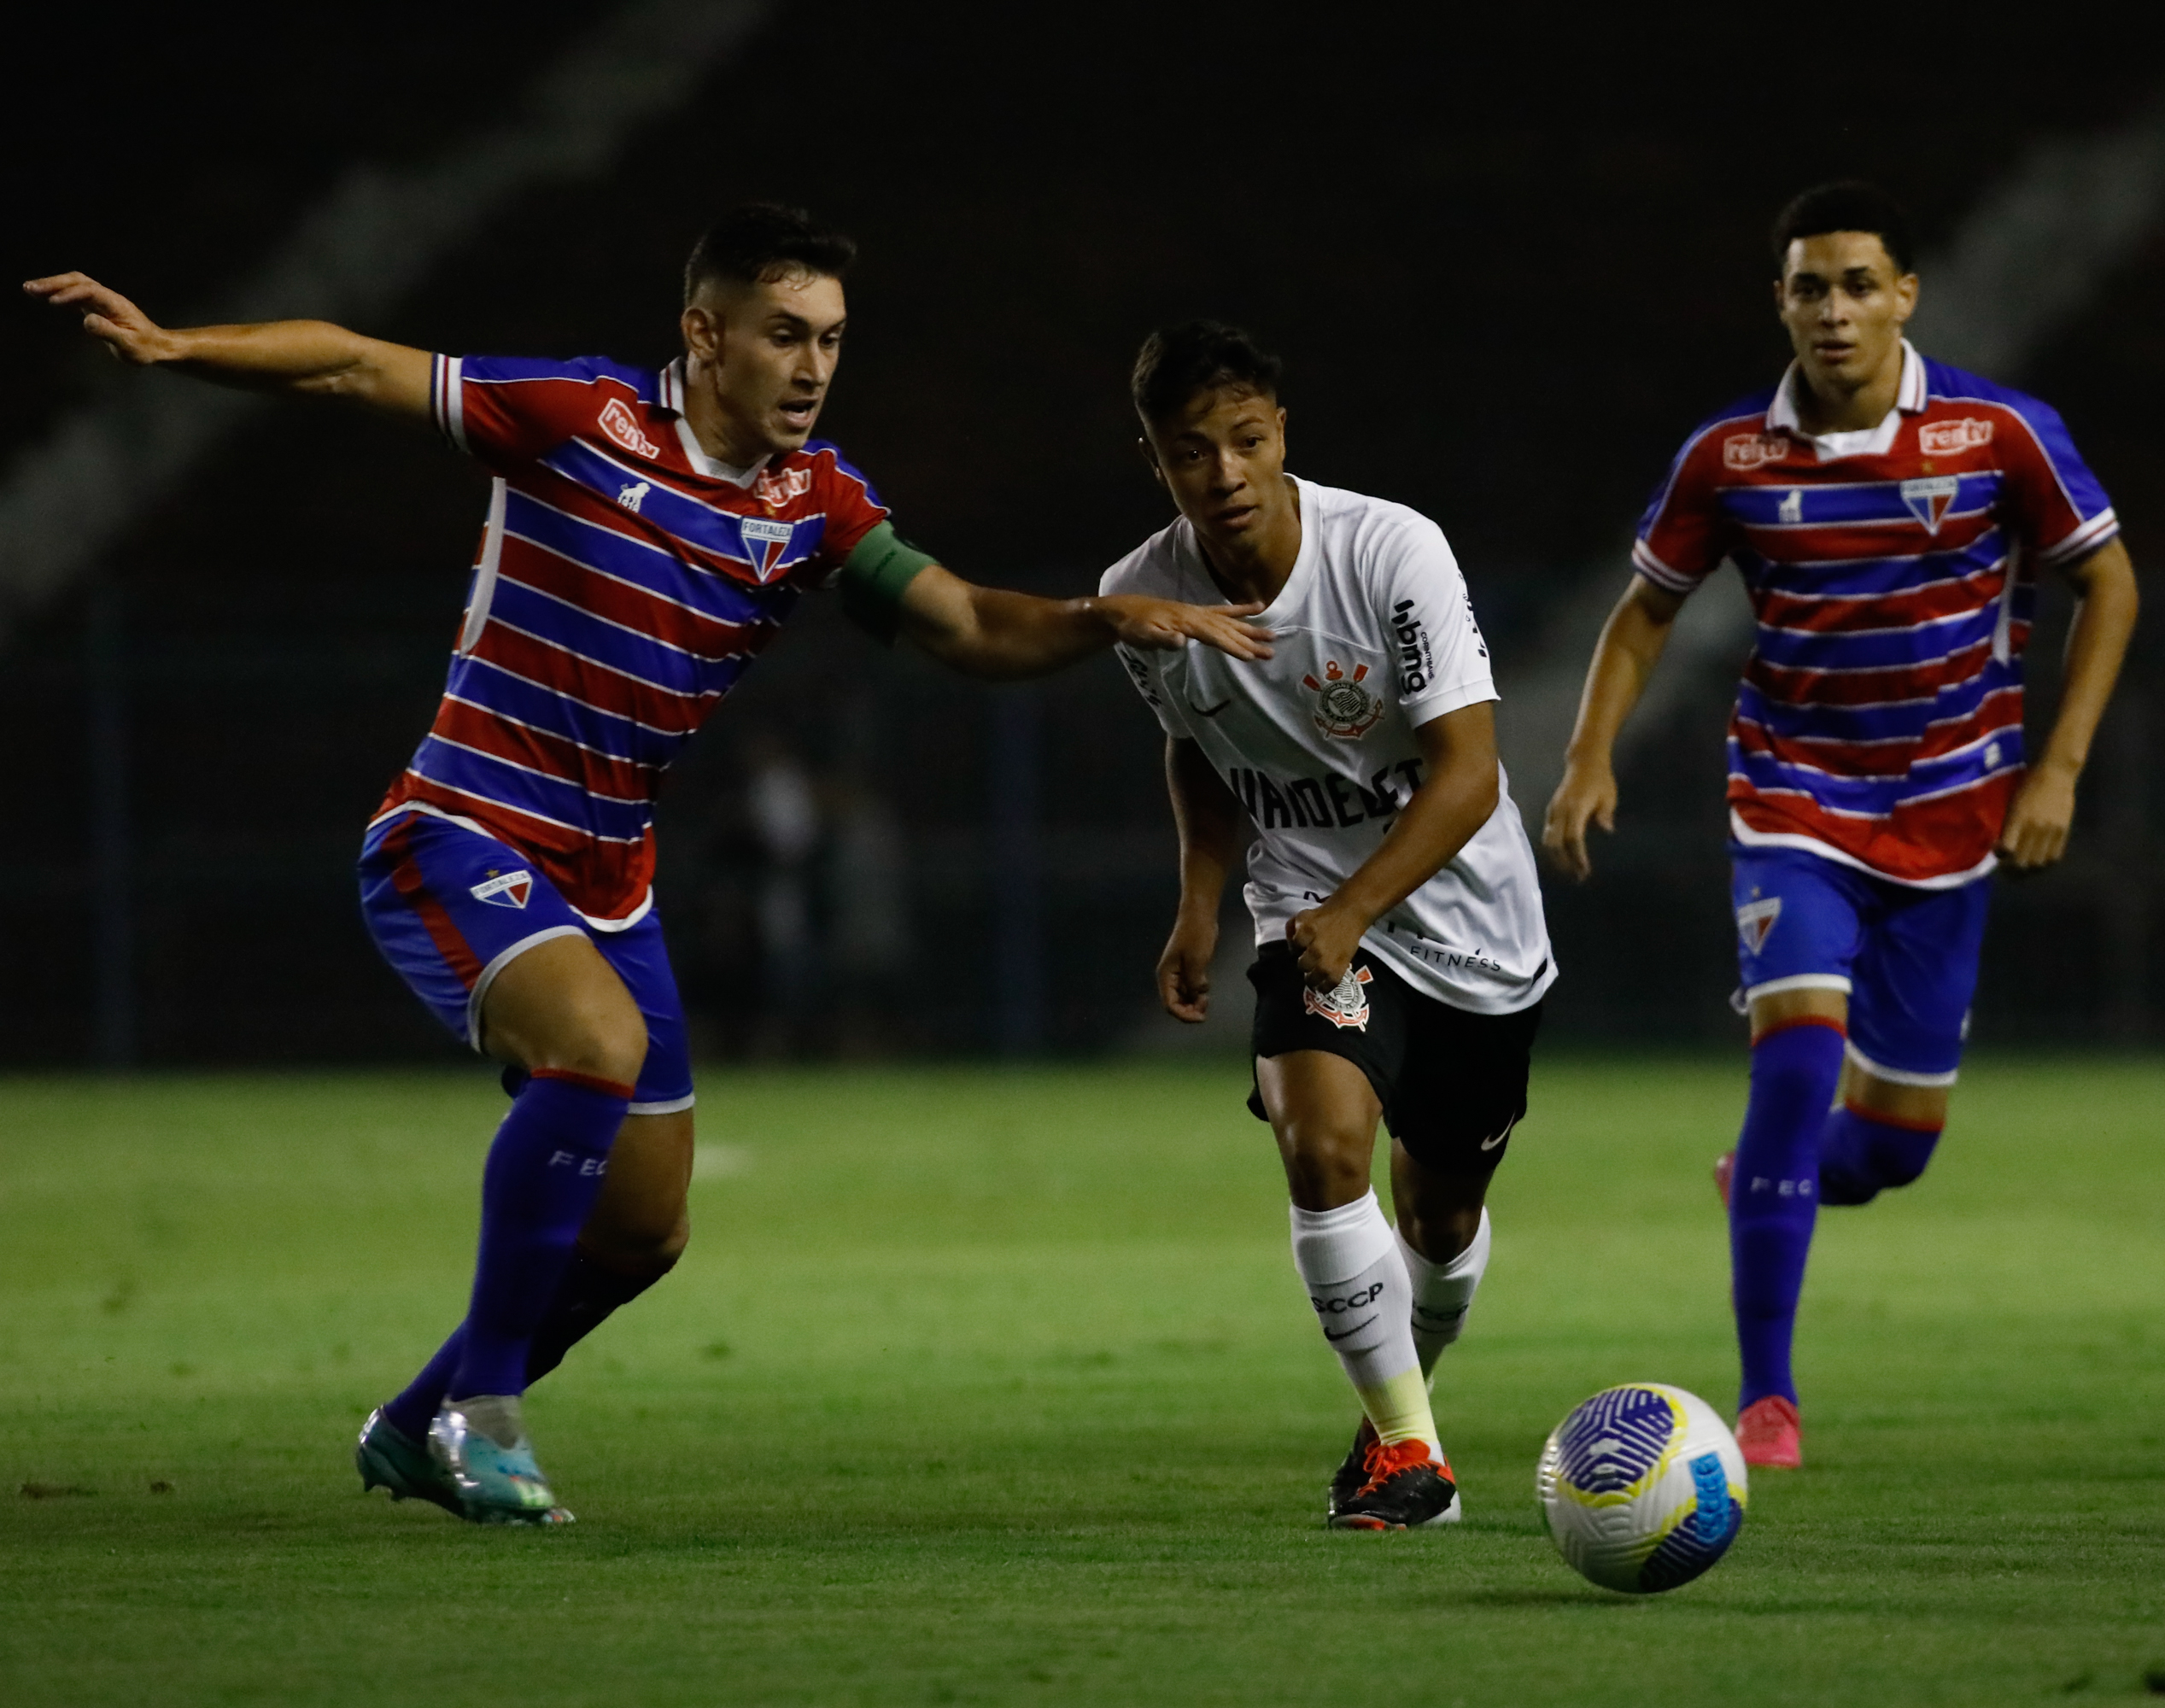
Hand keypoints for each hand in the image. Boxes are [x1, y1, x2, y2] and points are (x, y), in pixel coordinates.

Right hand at [23, 273, 178, 365]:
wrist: (156, 346)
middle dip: (54, 283)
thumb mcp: (129, 345)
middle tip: (31, 288)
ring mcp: (102, 300)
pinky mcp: (97, 306)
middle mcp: (108, 298)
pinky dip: (58, 292)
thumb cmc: (145, 348)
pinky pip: (75, 294)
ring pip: (75, 284)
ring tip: (30, 289)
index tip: (53, 302)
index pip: (90, 291)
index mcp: (116, 304)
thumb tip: (87, 320)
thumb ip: (109, 333)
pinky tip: (43, 296)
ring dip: (53, 284)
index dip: (71, 294)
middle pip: (79, 281)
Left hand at [1099, 595, 1272, 660]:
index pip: (1215, 637)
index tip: (1251, 657)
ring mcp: (1199, 612)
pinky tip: (1255, 607)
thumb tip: (1181, 642)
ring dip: (1251, 628)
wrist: (1124, 611)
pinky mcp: (1197, 612)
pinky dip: (1239, 610)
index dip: (1233, 647)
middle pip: (1228, 630)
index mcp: (1187, 623)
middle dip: (1250, 641)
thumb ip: (1163, 639)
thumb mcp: (1144, 636)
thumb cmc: (1134, 627)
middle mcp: (1197, 615)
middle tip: (1271, 651)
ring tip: (1273, 634)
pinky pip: (1223, 611)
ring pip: (1230, 621)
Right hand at [1156, 913, 1218, 1022]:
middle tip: (1205, 1009)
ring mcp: (1179, 973)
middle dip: (1190, 1010)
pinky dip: (1198, 993)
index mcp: (1166, 975)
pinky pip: (1191, 988)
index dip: (1184, 1015)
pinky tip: (1206, 989)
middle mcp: (1169, 977)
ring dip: (1194, 1002)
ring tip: (1207, 999)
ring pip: (1184, 997)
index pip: (1170, 1004)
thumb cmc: (1196, 936)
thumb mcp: (1196, 961)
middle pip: (1176, 1003)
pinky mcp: (1188, 969)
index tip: (1200, 1017)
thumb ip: (1194, 982)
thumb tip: (1195, 997)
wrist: (1200, 916)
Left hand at [1287, 901, 1365, 990]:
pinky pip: (1331, 983)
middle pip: (1302, 965)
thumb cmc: (1323, 916)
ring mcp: (1330, 959)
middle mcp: (1317, 947)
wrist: (1349, 914)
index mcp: (1307, 932)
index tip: (1300, 949)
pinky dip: (1325, 988)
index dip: (1295, 949)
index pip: (1294, 947)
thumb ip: (1291, 929)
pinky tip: (1322, 987)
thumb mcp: (1302, 916)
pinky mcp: (1342, 966)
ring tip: (1312, 978)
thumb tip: (1291, 946)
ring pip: (1314, 978)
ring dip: (1311, 980)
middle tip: (1308, 963)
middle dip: (1304, 965)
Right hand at [1541, 757, 1616, 881]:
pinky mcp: (1551, 811)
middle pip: (1555, 844)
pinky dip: (1554, 849)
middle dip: (1564, 863)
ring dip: (1557, 859)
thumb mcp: (1608, 796)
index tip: (1585, 871)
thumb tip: (1607, 831)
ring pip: (1548, 841)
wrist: (1583, 761)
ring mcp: (1553, 811)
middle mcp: (1560, 811)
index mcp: (1576, 808)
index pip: (1573, 838)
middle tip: (1576, 878)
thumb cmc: (1600, 779)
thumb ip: (1605, 814)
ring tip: (1569, 872)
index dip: (1578, 857)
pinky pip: (1548, 834)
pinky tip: (1562, 858)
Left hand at [1996, 763, 2076, 872]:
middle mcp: (2034, 827)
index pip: (2006, 849)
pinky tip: (2040, 860)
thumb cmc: (2028, 784)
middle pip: (2022, 861)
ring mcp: (2051, 830)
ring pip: (2039, 862)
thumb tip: (2003, 847)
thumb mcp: (2012, 803)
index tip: (1998, 855)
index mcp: (2017, 818)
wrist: (2055, 773)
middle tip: (2009, 867)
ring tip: (2025, 866)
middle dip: (2012, 868)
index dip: (2000, 857)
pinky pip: (2055, 855)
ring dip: (2030, 868)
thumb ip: (2008, 824)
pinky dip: (2046, 862)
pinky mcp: (2064, 831)